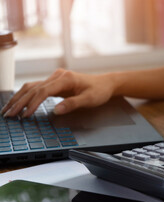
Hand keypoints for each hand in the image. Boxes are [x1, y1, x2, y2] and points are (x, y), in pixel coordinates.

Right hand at [1, 69, 115, 116]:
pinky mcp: (55, 83)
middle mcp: (58, 76)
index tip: (25, 115)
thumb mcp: (90, 100)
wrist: (105, 83)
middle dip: (19, 102)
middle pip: (33, 88)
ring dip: (19, 98)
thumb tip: (56, 110)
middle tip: (8, 114)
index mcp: (65, 79)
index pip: (43, 91)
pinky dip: (26, 96)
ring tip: (8, 110)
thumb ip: (73, 104)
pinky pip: (37, 89)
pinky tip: (19, 103)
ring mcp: (55, 78)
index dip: (33, 104)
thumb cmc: (99, 91)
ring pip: (32, 87)